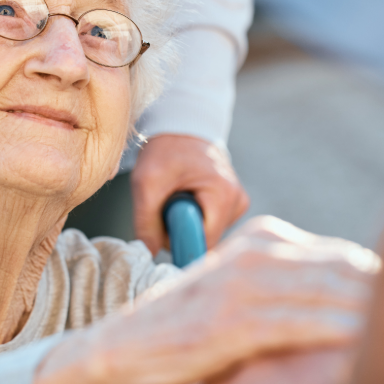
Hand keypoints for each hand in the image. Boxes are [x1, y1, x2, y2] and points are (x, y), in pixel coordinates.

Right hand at [34, 217, 377, 383]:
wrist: (130, 344)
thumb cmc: (191, 323)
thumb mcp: (239, 289)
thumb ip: (284, 283)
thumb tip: (345, 294)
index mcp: (259, 239)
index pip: (338, 255)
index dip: (376, 283)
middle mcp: (253, 253)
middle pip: (341, 270)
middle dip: (381, 297)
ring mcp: (241, 285)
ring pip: (326, 296)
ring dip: (370, 316)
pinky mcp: (231, 322)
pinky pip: (297, 327)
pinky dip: (334, 338)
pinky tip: (360, 353)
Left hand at [131, 134, 248, 253]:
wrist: (180, 128)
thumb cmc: (165, 151)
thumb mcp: (147, 183)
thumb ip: (146, 222)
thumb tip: (147, 255)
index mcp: (224, 195)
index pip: (204, 242)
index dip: (180, 242)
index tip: (163, 230)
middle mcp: (238, 200)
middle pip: (206, 240)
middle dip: (181, 230)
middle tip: (165, 207)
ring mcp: (238, 202)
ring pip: (207, 234)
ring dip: (186, 223)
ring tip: (175, 198)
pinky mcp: (233, 203)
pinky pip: (210, 225)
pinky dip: (194, 217)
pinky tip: (187, 199)